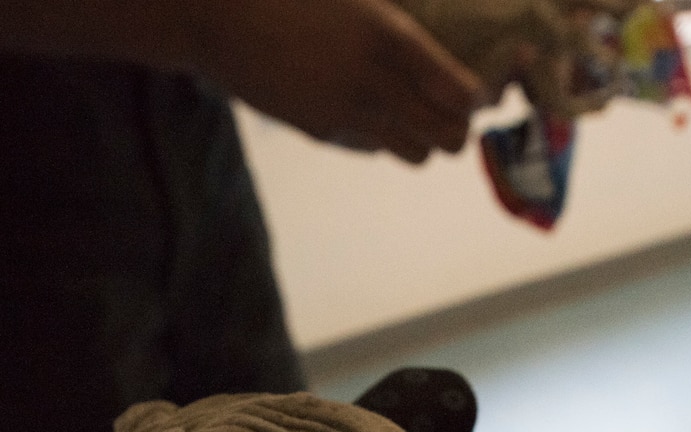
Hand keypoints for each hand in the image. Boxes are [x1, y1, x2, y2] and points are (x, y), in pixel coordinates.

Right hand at [192, 0, 481, 162]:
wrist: (213, 16)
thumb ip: (397, 26)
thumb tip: (426, 46)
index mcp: (389, 38)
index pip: (462, 95)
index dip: (477, 97)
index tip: (474, 87)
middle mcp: (375, 86)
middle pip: (449, 138)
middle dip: (458, 125)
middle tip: (451, 105)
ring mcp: (347, 116)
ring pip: (418, 155)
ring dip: (424, 136)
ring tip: (415, 111)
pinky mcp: (322, 132)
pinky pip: (374, 149)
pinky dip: (384, 136)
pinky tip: (370, 107)